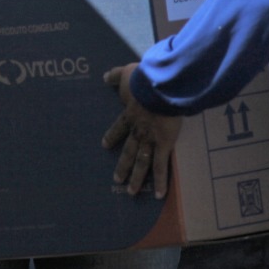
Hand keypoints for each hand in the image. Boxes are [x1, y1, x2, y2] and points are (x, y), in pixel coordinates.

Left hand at [101, 63, 181, 198]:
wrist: (159, 88)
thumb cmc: (144, 80)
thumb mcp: (126, 73)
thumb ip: (115, 75)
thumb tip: (104, 76)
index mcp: (130, 114)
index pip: (119, 127)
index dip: (112, 136)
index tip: (105, 145)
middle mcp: (137, 130)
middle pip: (128, 151)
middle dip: (122, 165)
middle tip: (116, 179)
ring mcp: (150, 139)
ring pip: (141, 163)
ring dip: (136, 178)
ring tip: (131, 191)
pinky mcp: (164, 144)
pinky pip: (161, 166)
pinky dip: (161, 181)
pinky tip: (160, 194)